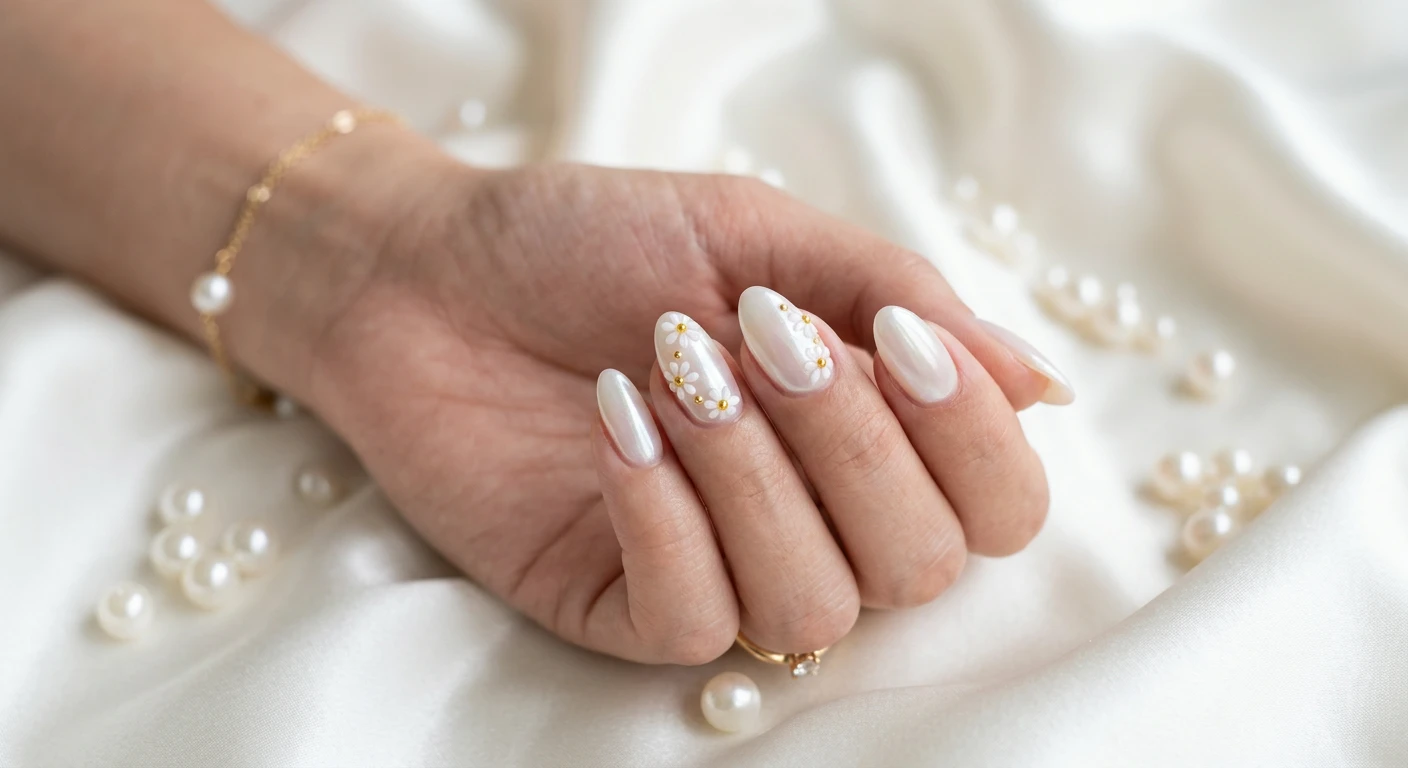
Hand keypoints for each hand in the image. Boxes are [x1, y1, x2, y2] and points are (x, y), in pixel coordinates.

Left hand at [301, 159, 1070, 663]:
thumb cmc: (592, 241)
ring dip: (753, 474)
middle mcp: (813, 521)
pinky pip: (694, 620)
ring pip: (812, 604)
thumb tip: (1040, 382)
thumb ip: (895, 297)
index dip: (971, 436)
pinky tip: (618, 421)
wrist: (428, 271)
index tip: (897, 340)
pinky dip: (665, 515)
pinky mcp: (620, 609)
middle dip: (853, 445)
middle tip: (762, 337)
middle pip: (920, 565)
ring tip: (675, 369)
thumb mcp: (757, 233)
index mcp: (868, 435)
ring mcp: (720, 573)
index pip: (997, 504)